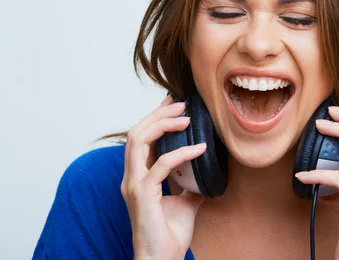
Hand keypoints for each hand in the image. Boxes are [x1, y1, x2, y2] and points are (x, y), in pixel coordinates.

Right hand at [121, 95, 206, 259]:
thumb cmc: (169, 235)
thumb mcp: (185, 203)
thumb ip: (190, 184)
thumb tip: (207, 171)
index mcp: (138, 177)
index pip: (141, 139)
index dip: (155, 118)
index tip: (172, 103)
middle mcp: (131, 178)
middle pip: (136, 133)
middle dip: (157, 114)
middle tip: (180, 104)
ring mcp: (134, 184)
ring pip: (138, 141)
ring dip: (162, 125)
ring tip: (185, 119)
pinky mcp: (143, 194)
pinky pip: (161, 164)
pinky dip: (181, 153)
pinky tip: (199, 149)